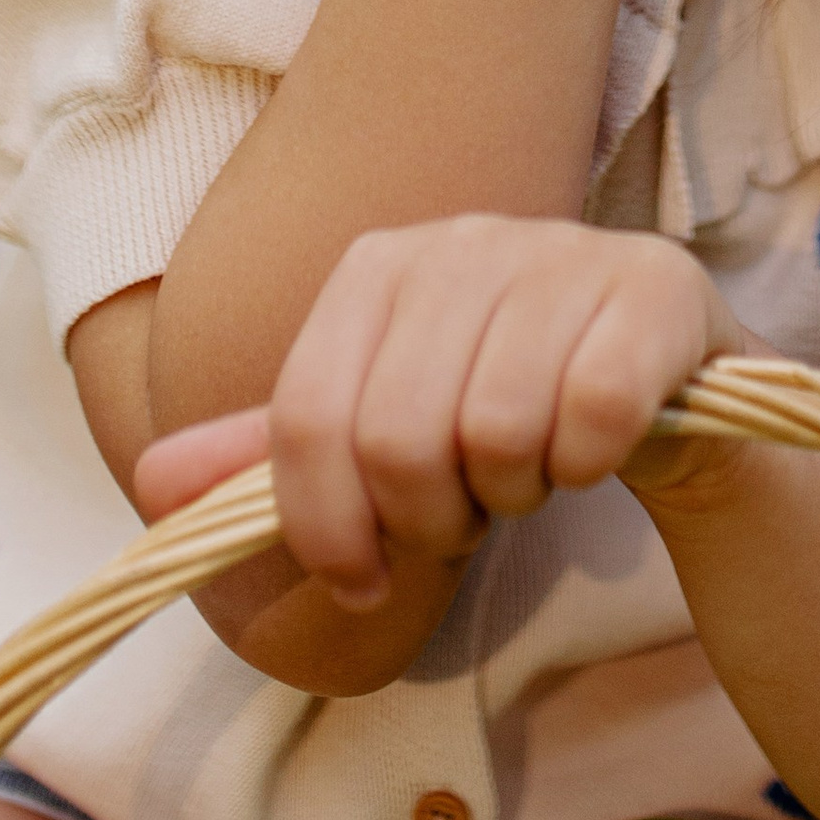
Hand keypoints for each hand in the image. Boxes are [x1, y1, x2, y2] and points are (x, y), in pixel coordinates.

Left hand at [135, 217, 748, 611]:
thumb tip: (150, 487)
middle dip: (433, 518)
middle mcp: (466, 239)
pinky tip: (597, 449)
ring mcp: (566, 253)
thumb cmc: (508, 415)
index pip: (307, 421)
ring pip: (495, 430)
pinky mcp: (655, 287)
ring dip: (517, 492)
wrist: (668, 400)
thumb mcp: (384, 440)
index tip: (366, 581)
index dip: (327, 529)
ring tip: (533, 471)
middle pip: (396, 438)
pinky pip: (589, 414)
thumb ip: (275, 464)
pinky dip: (587, 464)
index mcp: (380, 266)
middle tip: (472, 514)